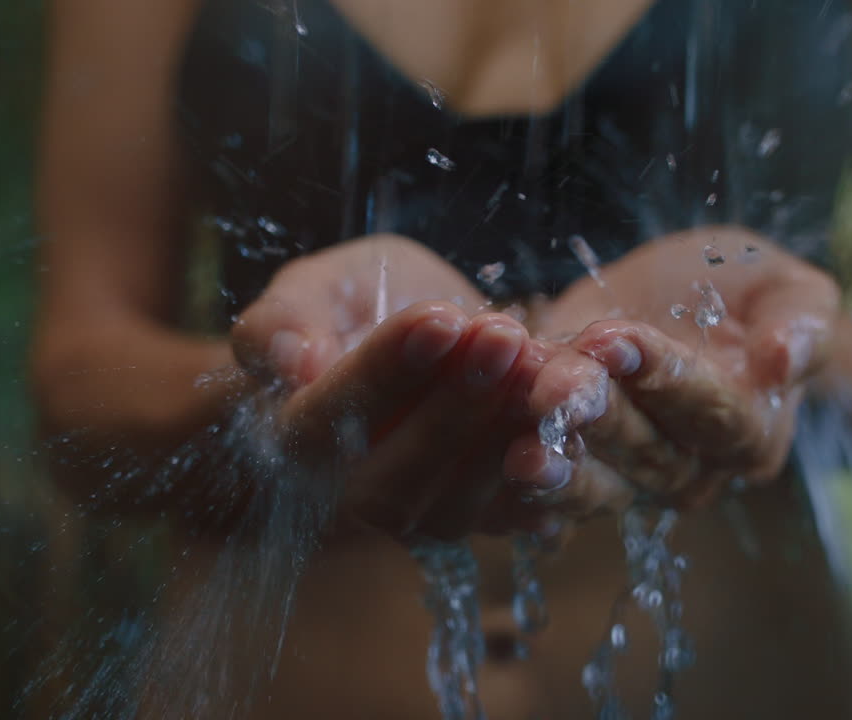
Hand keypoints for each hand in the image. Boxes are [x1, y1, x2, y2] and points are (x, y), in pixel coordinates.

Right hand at [231, 234, 552, 540]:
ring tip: (541, 365)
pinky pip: (506, 516)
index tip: (439, 319)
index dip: (385, 370)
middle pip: (396, 476)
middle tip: (503, 336)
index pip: (330, 418)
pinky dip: (541, 475)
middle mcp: (347, 497)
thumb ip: (280, 320)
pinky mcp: (471, 519)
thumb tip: (293, 363)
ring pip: (456, 504)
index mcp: (294, 438)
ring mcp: (412, 517)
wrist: (412, 341)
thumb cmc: (347, 309)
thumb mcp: (311, 288)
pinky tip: (571, 427)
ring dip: (504, 438)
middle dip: (456, 405)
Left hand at [510, 227, 839, 514]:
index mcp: (750, 432)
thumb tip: (785, 363)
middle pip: (645, 450)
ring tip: (519, 450)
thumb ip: (803, 322)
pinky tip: (493, 468)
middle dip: (595, 417)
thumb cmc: (740, 288)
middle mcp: (692, 469)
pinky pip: (552, 487)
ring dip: (557, 465)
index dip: (662, 375)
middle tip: (550, 389)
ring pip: (595, 480)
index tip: (614, 337)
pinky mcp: (578, 467)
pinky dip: (522, 486)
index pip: (709, 409)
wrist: (677, 297)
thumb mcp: (785, 285)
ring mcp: (630, 477)